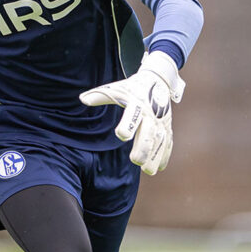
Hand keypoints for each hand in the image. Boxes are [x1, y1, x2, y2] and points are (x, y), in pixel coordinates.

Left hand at [79, 51, 183, 175]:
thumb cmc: (132, 88)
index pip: (133, 115)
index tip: (122, 135)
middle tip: (136, 161)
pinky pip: (168, 142)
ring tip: (149, 171)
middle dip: (144, 147)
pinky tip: (160, 167)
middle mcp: (150, 114)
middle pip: (149, 132)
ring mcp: (160, 121)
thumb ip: (100, 96)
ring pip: (160, 140)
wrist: (158, 81)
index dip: (128, 124)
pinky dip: (165, 154)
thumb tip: (82, 99)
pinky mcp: (167, 126)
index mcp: (137, 103)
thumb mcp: (116, 88)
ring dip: (155, 156)